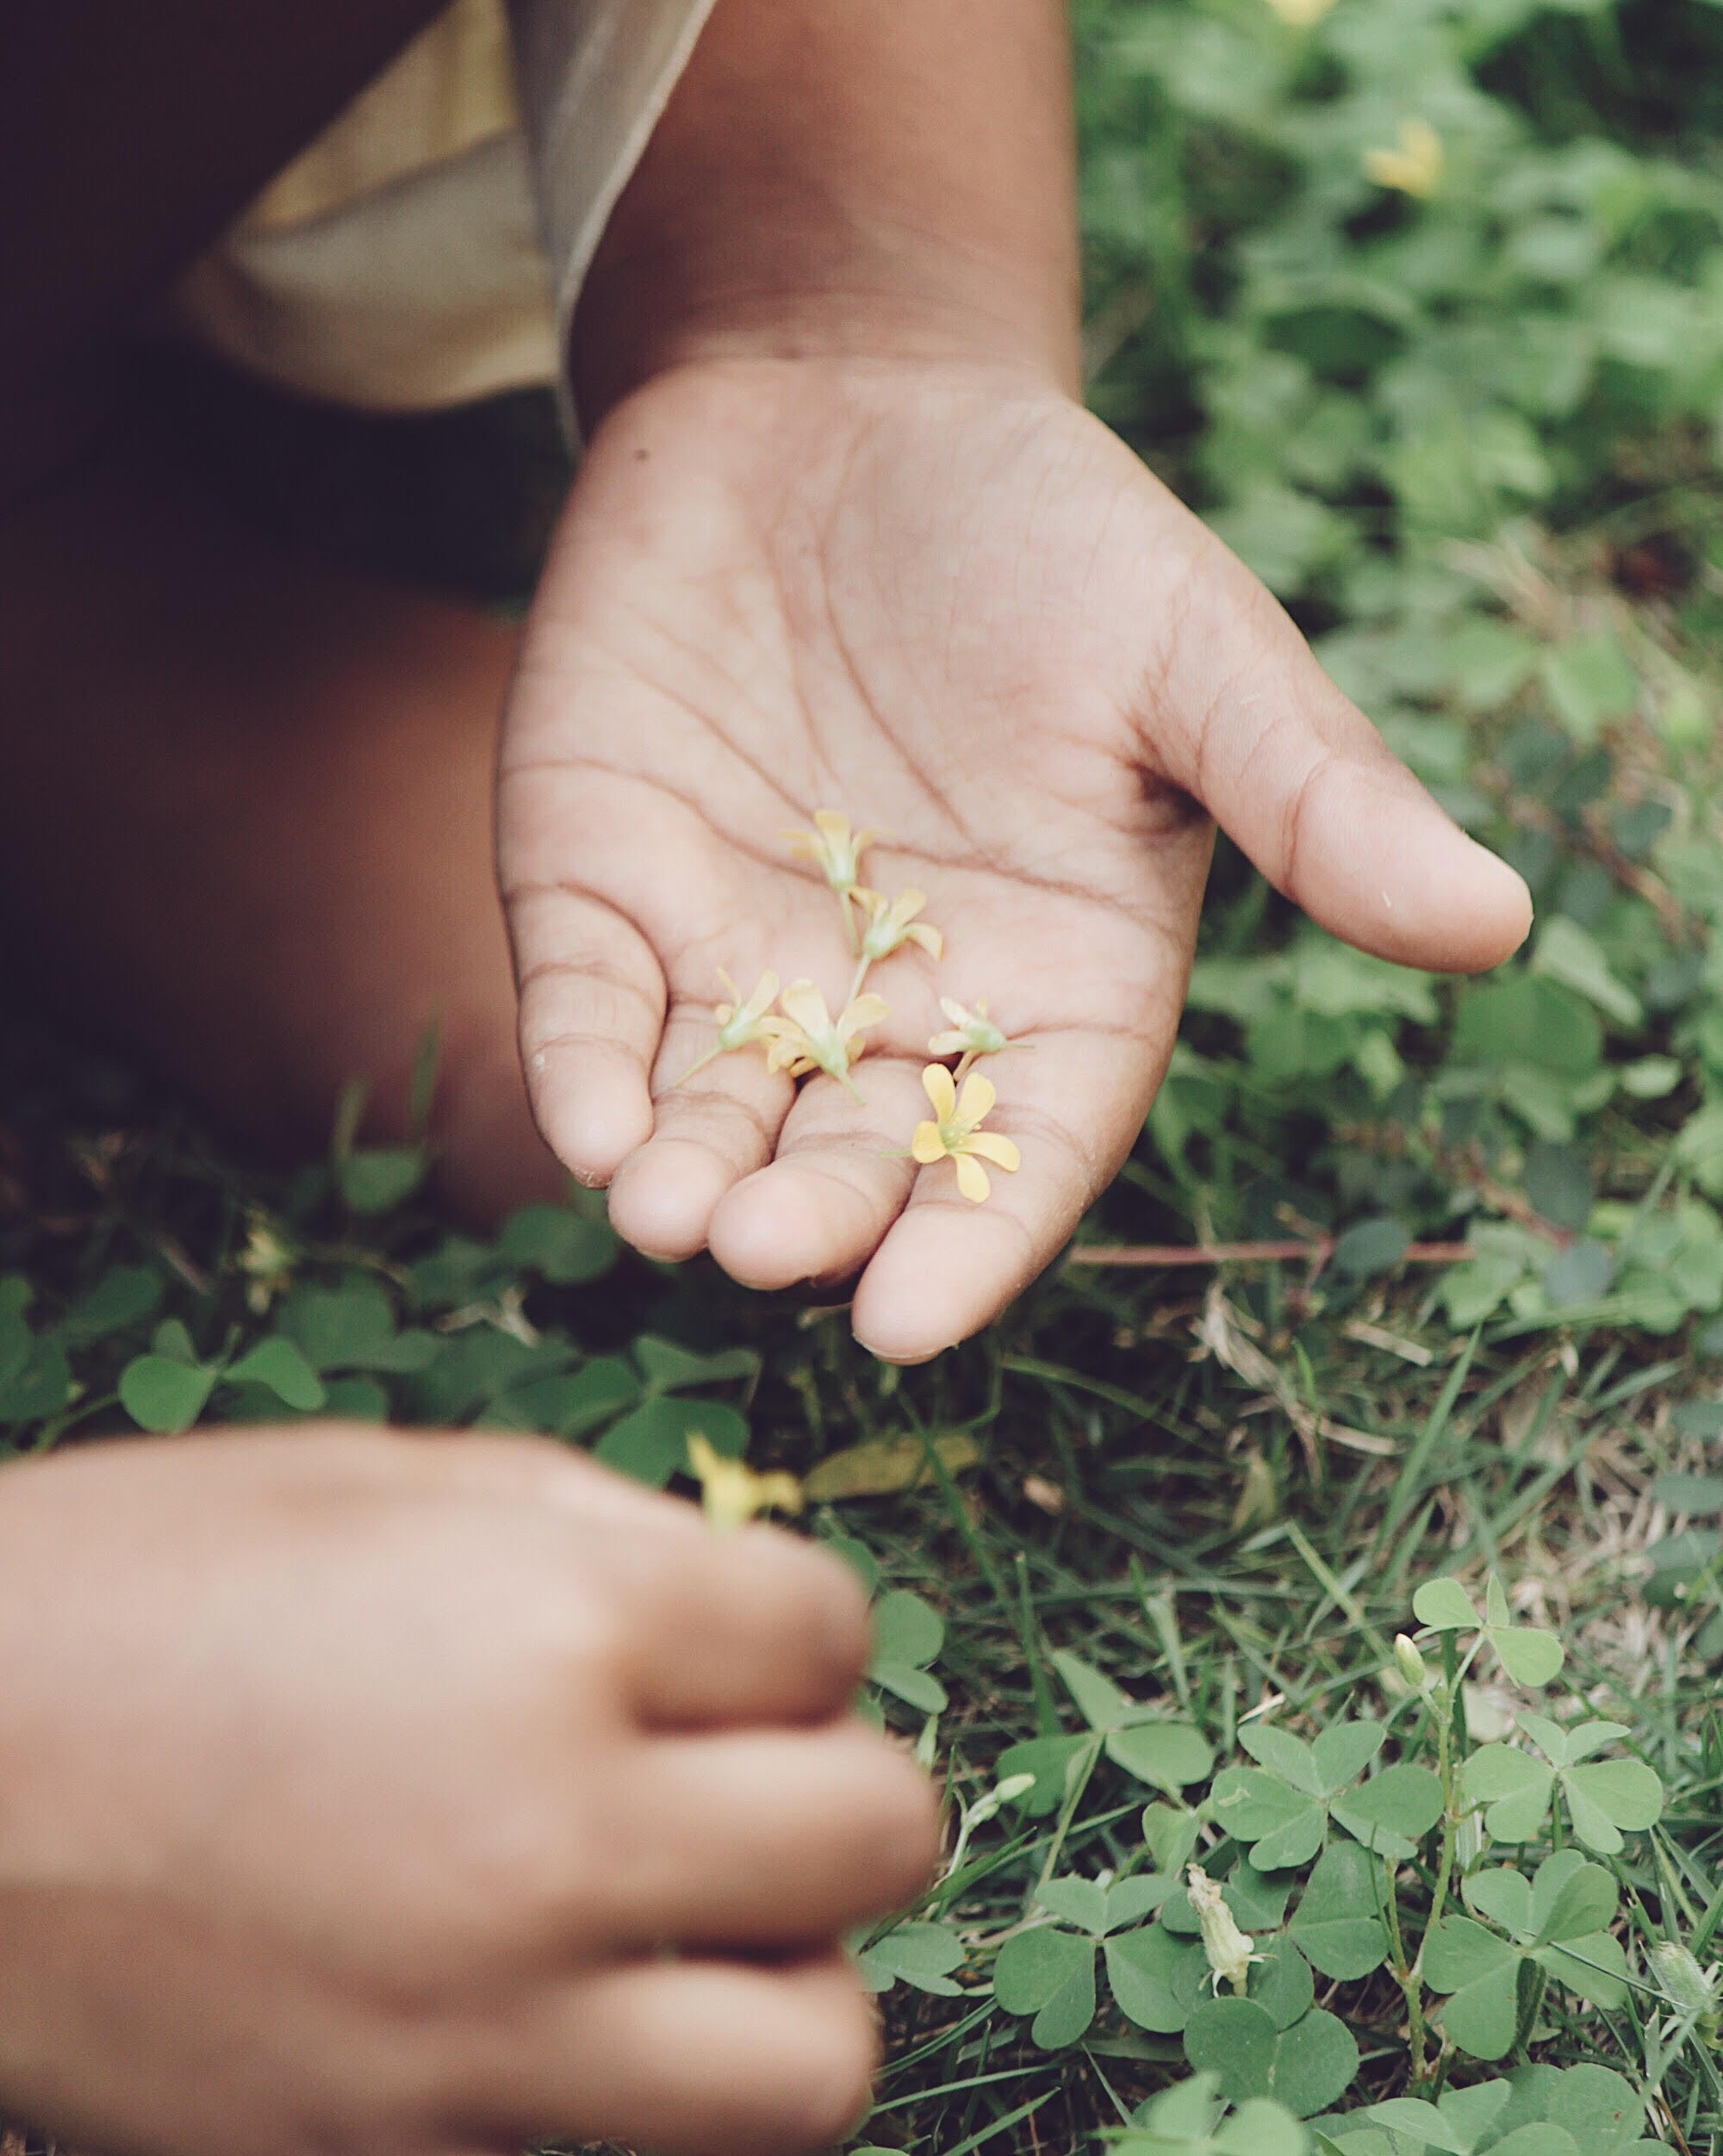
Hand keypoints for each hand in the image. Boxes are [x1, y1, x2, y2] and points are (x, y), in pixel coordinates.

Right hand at [0, 1429, 933, 2155]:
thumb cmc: (134, 1584)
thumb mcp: (374, 1482)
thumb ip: (596, 1531)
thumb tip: (744, 1599)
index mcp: (558, 1629)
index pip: (834, 1632)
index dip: (792, 1625)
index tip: (730, 1636)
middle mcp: (553, 1842)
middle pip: (878, 1836)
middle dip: (841, 1785)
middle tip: (748, 1770)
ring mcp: (481, 2035)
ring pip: (815, 2060)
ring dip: (796, 1975)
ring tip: (703, 1920)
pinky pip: (619, 2154)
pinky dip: (629, 2076)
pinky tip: (550, 1997)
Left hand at [500, 359, 1529, 1360]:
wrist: (834, 403)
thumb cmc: (1045, 534)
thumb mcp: (1192, 653)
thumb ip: (1310, 796)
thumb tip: (1498, 923)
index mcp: (1051, 982)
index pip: (1021, 1146)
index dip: (971, 1239)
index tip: (912, 1321)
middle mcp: (892, 1004)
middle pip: (854, 1152)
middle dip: (810, 1213)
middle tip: (763, 1252)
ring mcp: (740, 957)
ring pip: (712, 1109)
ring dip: (684, 1174)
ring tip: (663, 1216)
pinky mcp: (607, 889)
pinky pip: (589, 1004)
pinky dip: (582, 1065)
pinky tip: (585, 1123)